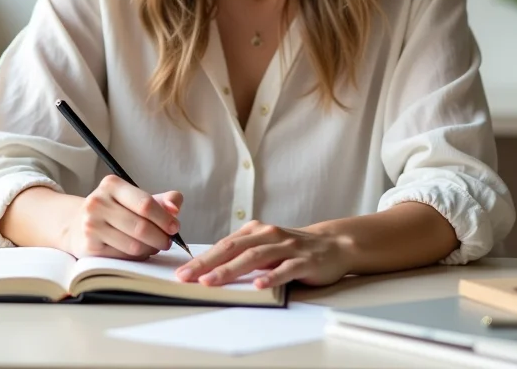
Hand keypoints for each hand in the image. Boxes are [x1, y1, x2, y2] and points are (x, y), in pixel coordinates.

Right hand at [65, 175, 182, 259]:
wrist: (78, 223)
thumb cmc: (116, 209)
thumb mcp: (137, 198)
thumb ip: (163, 200)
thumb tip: (175, 209)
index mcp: (111, 185)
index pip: (145, 204)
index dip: (164, 218)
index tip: (175, 227)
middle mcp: (97, 202)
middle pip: (140, 227)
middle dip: (160, 237)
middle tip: (168, 241)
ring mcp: (91, 225)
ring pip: (133, 245)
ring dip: (150, 248)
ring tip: (155, 246)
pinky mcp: (88, 246)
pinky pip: (123, 256)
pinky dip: (137, 256)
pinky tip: (140, 251)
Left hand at [175, 220, 351, 288]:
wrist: (333, 244)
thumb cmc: (293, 249)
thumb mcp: (266, 246)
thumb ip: (244, 253)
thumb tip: (211, 268)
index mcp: (256, 230)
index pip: (224, 245)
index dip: (202, 258)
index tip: (182, 272)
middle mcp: (269, 235)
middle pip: (234, 248)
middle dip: (207, 263)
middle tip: (186, 277)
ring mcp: (287, 247)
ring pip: (255, 257)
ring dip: (231, 269)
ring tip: (211, 281)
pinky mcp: (304, 261)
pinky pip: (285, 269)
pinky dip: (271, 277)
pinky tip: (258, 285)